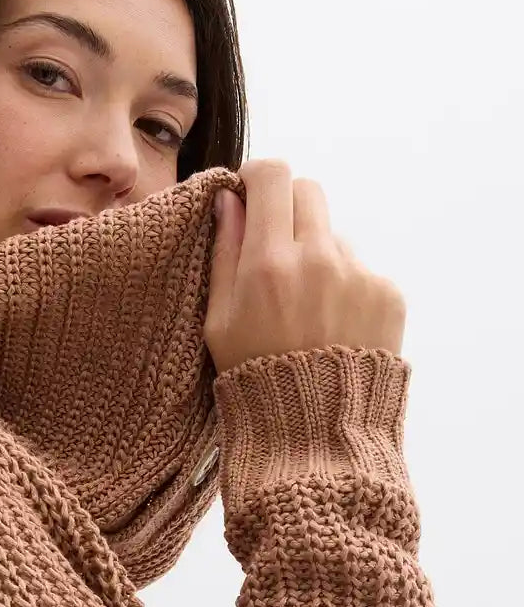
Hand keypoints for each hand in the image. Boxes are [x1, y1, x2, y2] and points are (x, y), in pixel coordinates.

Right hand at [203, 158, 405, 375]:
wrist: (316, 430)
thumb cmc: (255, 377)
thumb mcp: (218, 319)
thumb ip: (224, 252)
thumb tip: (229, 199)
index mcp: (268, 262)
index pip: (272, 175)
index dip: (258, 177)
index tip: (251, 194)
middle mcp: (318, 259)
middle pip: (308, 190)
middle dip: (288, 207)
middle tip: (276, 245)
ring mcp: (358, 274)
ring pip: (333, 234)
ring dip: (317, 253)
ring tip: (306, 307)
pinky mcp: (388, 292)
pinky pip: (361, 268)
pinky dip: (345, 286)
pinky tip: (332, 324)